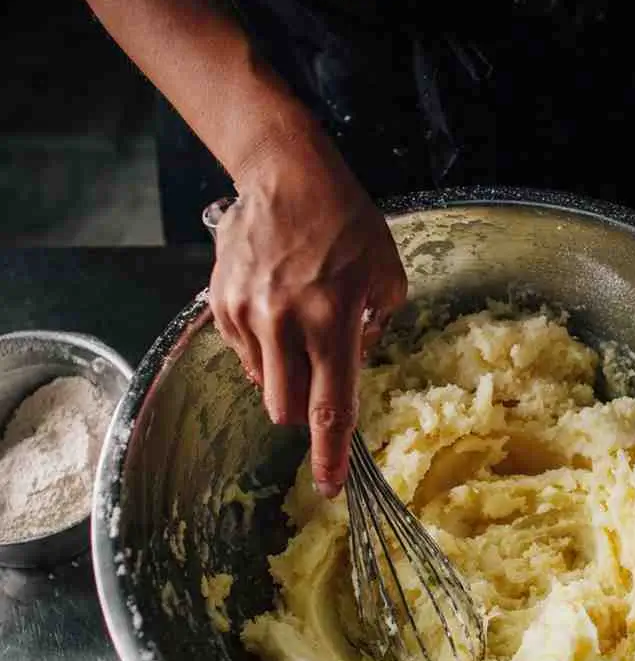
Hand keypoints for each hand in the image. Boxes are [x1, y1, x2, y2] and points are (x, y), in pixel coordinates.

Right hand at [208, 141, 406, 497]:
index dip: (330, 454)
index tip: (330, 487)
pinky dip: (262, 348)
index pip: (331, 407)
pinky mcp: (220, 302)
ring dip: (283, 374)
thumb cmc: (348, 224)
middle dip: (303, 411)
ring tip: (296, 326)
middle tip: (317, 377)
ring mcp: (247, 313)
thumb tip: (351, 367)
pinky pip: (242, 352)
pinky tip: (274, 309)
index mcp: (334, 321)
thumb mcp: (387, 278)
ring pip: (263, 383)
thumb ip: (374, 333)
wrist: (286, 173)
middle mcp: (285, 323)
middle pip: (286, 409)